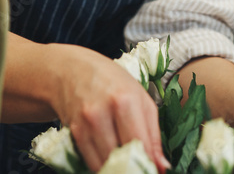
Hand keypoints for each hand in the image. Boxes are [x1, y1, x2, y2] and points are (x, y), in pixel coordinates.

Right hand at [48, 43, 170, 172]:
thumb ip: (153, 134)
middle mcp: (102, 113)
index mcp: (125, 100)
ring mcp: (85, 124)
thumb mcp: (140, 98)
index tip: (154, 168)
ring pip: (107, 164)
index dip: (150, 163)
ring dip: (118, 167)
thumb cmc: (111, 81)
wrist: (71, 69)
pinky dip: (103, 165)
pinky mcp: (74, 133)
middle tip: (140, 164)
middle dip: (135, 166)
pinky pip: (92, 163)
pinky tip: (109, 154)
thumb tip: (163, 167)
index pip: (141, 145)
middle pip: (123, 158)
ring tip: (125, 158)